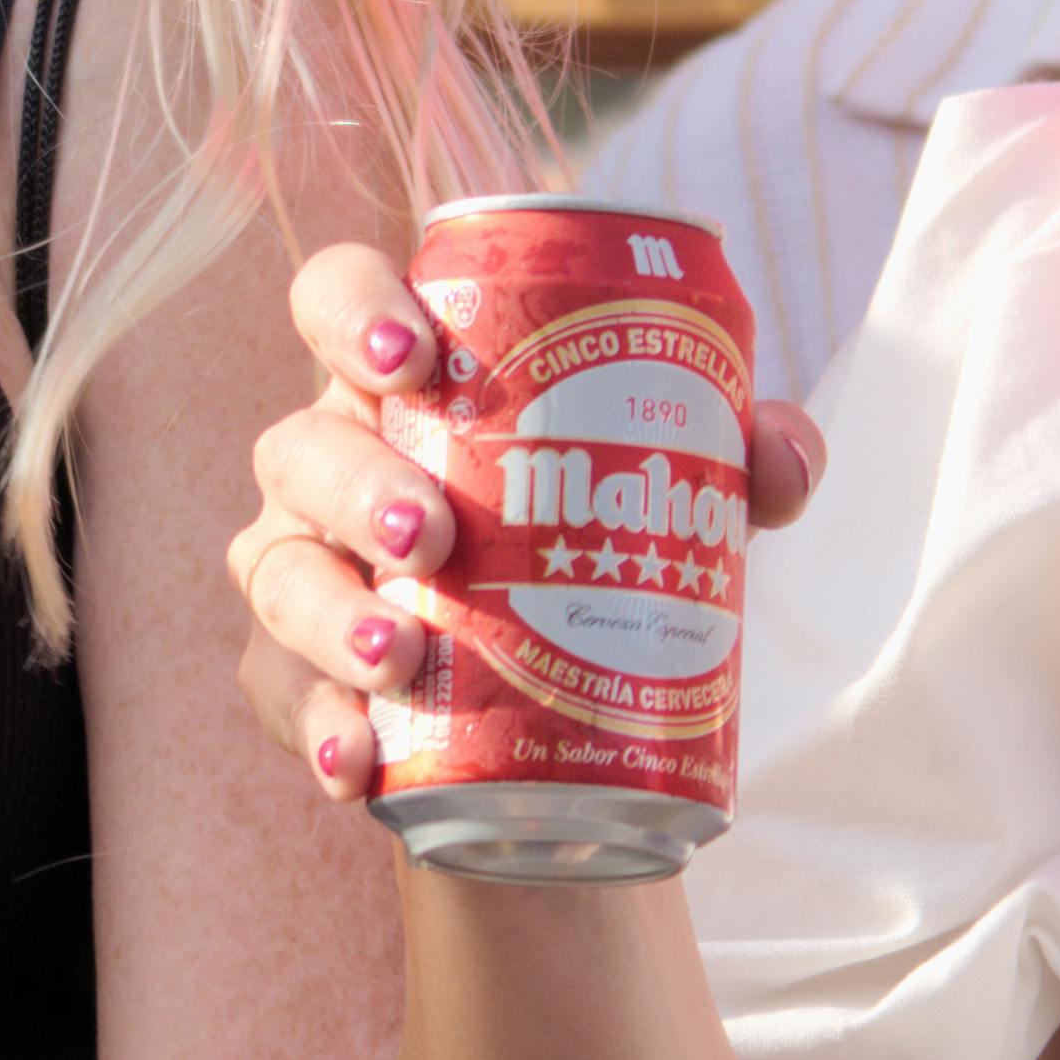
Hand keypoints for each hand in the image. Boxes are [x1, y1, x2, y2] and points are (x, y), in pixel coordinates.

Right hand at [220, 240, 820, 806]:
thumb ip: (736, 455)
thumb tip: (782, 457)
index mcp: (403, 385)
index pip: (336, 302)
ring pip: (277, 573)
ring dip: (330, 615)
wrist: (553, 712)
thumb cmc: (589, 541)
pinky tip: (355, 757)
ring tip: (398, 656)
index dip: (354, 311)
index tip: (416, 356)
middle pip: (300, 447)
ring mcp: (301, 569)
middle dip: (356, 485)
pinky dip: (319, 726)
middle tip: (432, 536)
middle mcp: (328, 465)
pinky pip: (282, 695)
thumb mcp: (665, 489)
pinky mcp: (292, 676)